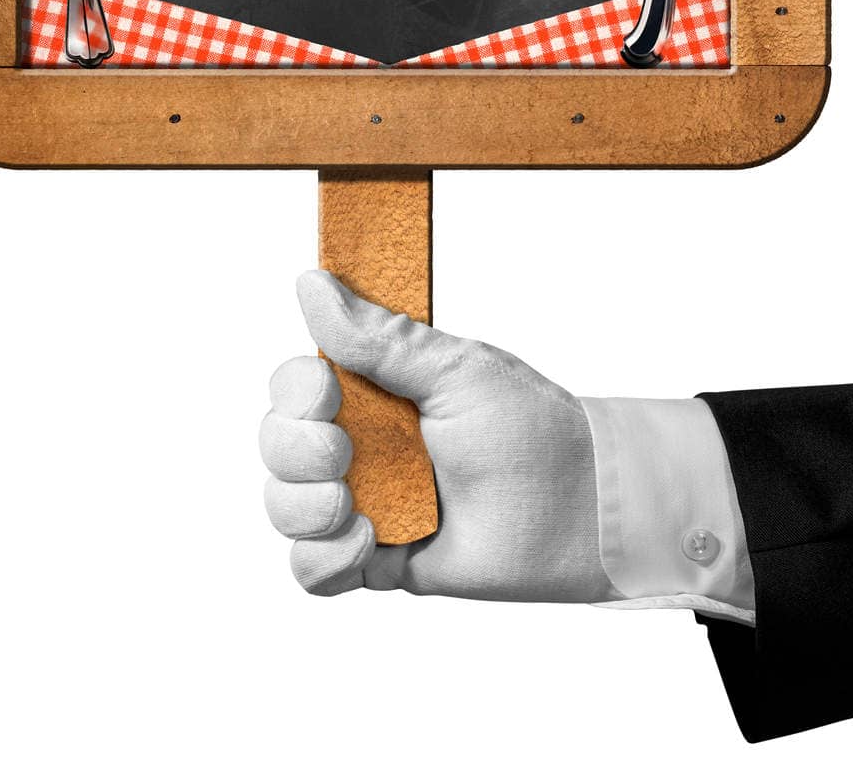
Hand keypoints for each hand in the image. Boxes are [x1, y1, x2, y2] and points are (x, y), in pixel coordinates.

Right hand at [260, 270, 615, 600]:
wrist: (575, 511)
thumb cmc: (527, 428)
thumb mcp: (451, 369)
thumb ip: (375, 338)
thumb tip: (309, 283)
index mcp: (375, 388)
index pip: (295, 384)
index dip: (294, 391)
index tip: (324, 394)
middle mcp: (361, 441)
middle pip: (277, 442)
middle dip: (295, 452)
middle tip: (343, 454)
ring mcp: (366, 500)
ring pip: (283, 505)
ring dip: (305, 509)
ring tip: (356, 511)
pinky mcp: (375, 558)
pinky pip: (310, 569)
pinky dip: (323, 560)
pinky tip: (367, 546)